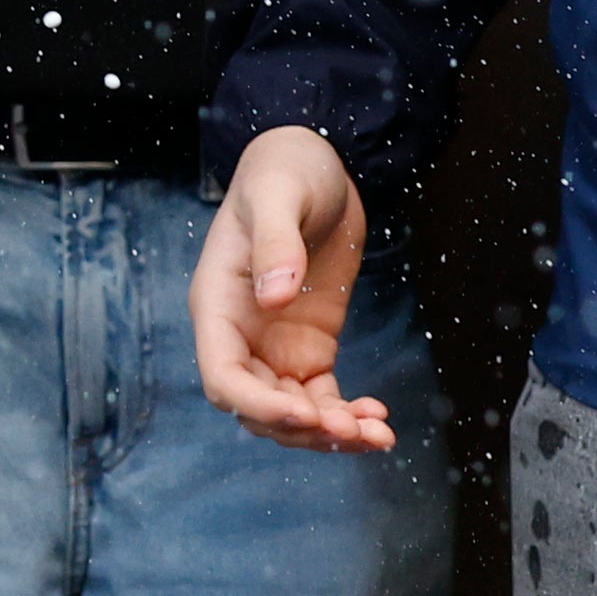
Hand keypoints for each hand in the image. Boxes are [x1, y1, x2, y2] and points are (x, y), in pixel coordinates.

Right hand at [192, 126, 394, 451]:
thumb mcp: (278, 195)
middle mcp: (242, 336)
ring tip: (377, 434)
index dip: (259, 406)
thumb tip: (275, 295)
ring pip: (293, 413)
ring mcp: (275, 347)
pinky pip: (323, 398)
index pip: (224, 378)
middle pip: (259, 409)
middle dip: (304, 429)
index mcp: (218, 306)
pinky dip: (347, 417)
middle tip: (355, 431)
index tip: (307, 415)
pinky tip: (379, 422)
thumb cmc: (284, 171)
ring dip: (330, 432)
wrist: (315, 160)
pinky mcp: (310, 348)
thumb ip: (274, 242)